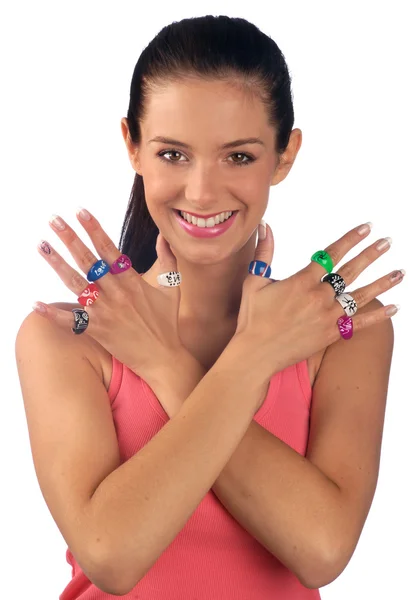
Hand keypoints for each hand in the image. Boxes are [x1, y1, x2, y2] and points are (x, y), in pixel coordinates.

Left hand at [35, 209, 185, 381]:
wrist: (162, 358)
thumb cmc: (167, 323)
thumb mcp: (172, 288)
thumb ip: (168, 259)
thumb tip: (164, 235)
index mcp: (133, 282)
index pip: (110, 250)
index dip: (94, 230)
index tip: (81, 212)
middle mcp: (117, 294)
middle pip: (88, 261)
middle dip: (70, 238)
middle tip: (54, 220)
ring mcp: (105, 312)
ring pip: (76, 284)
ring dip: (57, 264)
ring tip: (42, 246)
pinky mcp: (98, 330)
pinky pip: (72, 321)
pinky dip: (54, 314)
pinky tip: (36, 304)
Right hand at [234, 222, 403, 376]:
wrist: (256, 354)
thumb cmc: (252, 319)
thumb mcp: (254, 282)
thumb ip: (264, 254)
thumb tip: (266, 226)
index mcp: (301, 282)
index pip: (331, 254)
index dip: (350, 239)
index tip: (366, 228)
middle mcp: (318, 298)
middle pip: (350, 271)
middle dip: (371, 254)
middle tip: (387, 242)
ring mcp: (327, 317)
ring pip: (360, 296)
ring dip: (382, 283)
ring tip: (400, 272)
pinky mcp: (330, 335)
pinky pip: (359, 324)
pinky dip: (377, 316)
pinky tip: (394, 308)